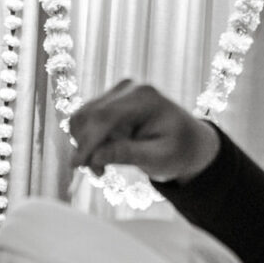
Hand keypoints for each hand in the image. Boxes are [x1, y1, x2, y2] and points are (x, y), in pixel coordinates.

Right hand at [70, 80, 220, 182]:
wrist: (186, 141)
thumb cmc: (178, 151)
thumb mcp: (159, 158)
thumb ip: (128, 155)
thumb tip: (95, 157)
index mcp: (145, 97)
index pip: (105, 116)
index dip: (88, 141)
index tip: (77, 165)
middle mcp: (128, 88)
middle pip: (89, 115)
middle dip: (86, 147)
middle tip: (99, 173)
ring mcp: (117, 92)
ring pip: (82, 118)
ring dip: (85, 145)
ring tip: (103, 167)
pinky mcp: (108, 101)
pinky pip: (85, 120)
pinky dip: (87, 141)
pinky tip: (102, 155)